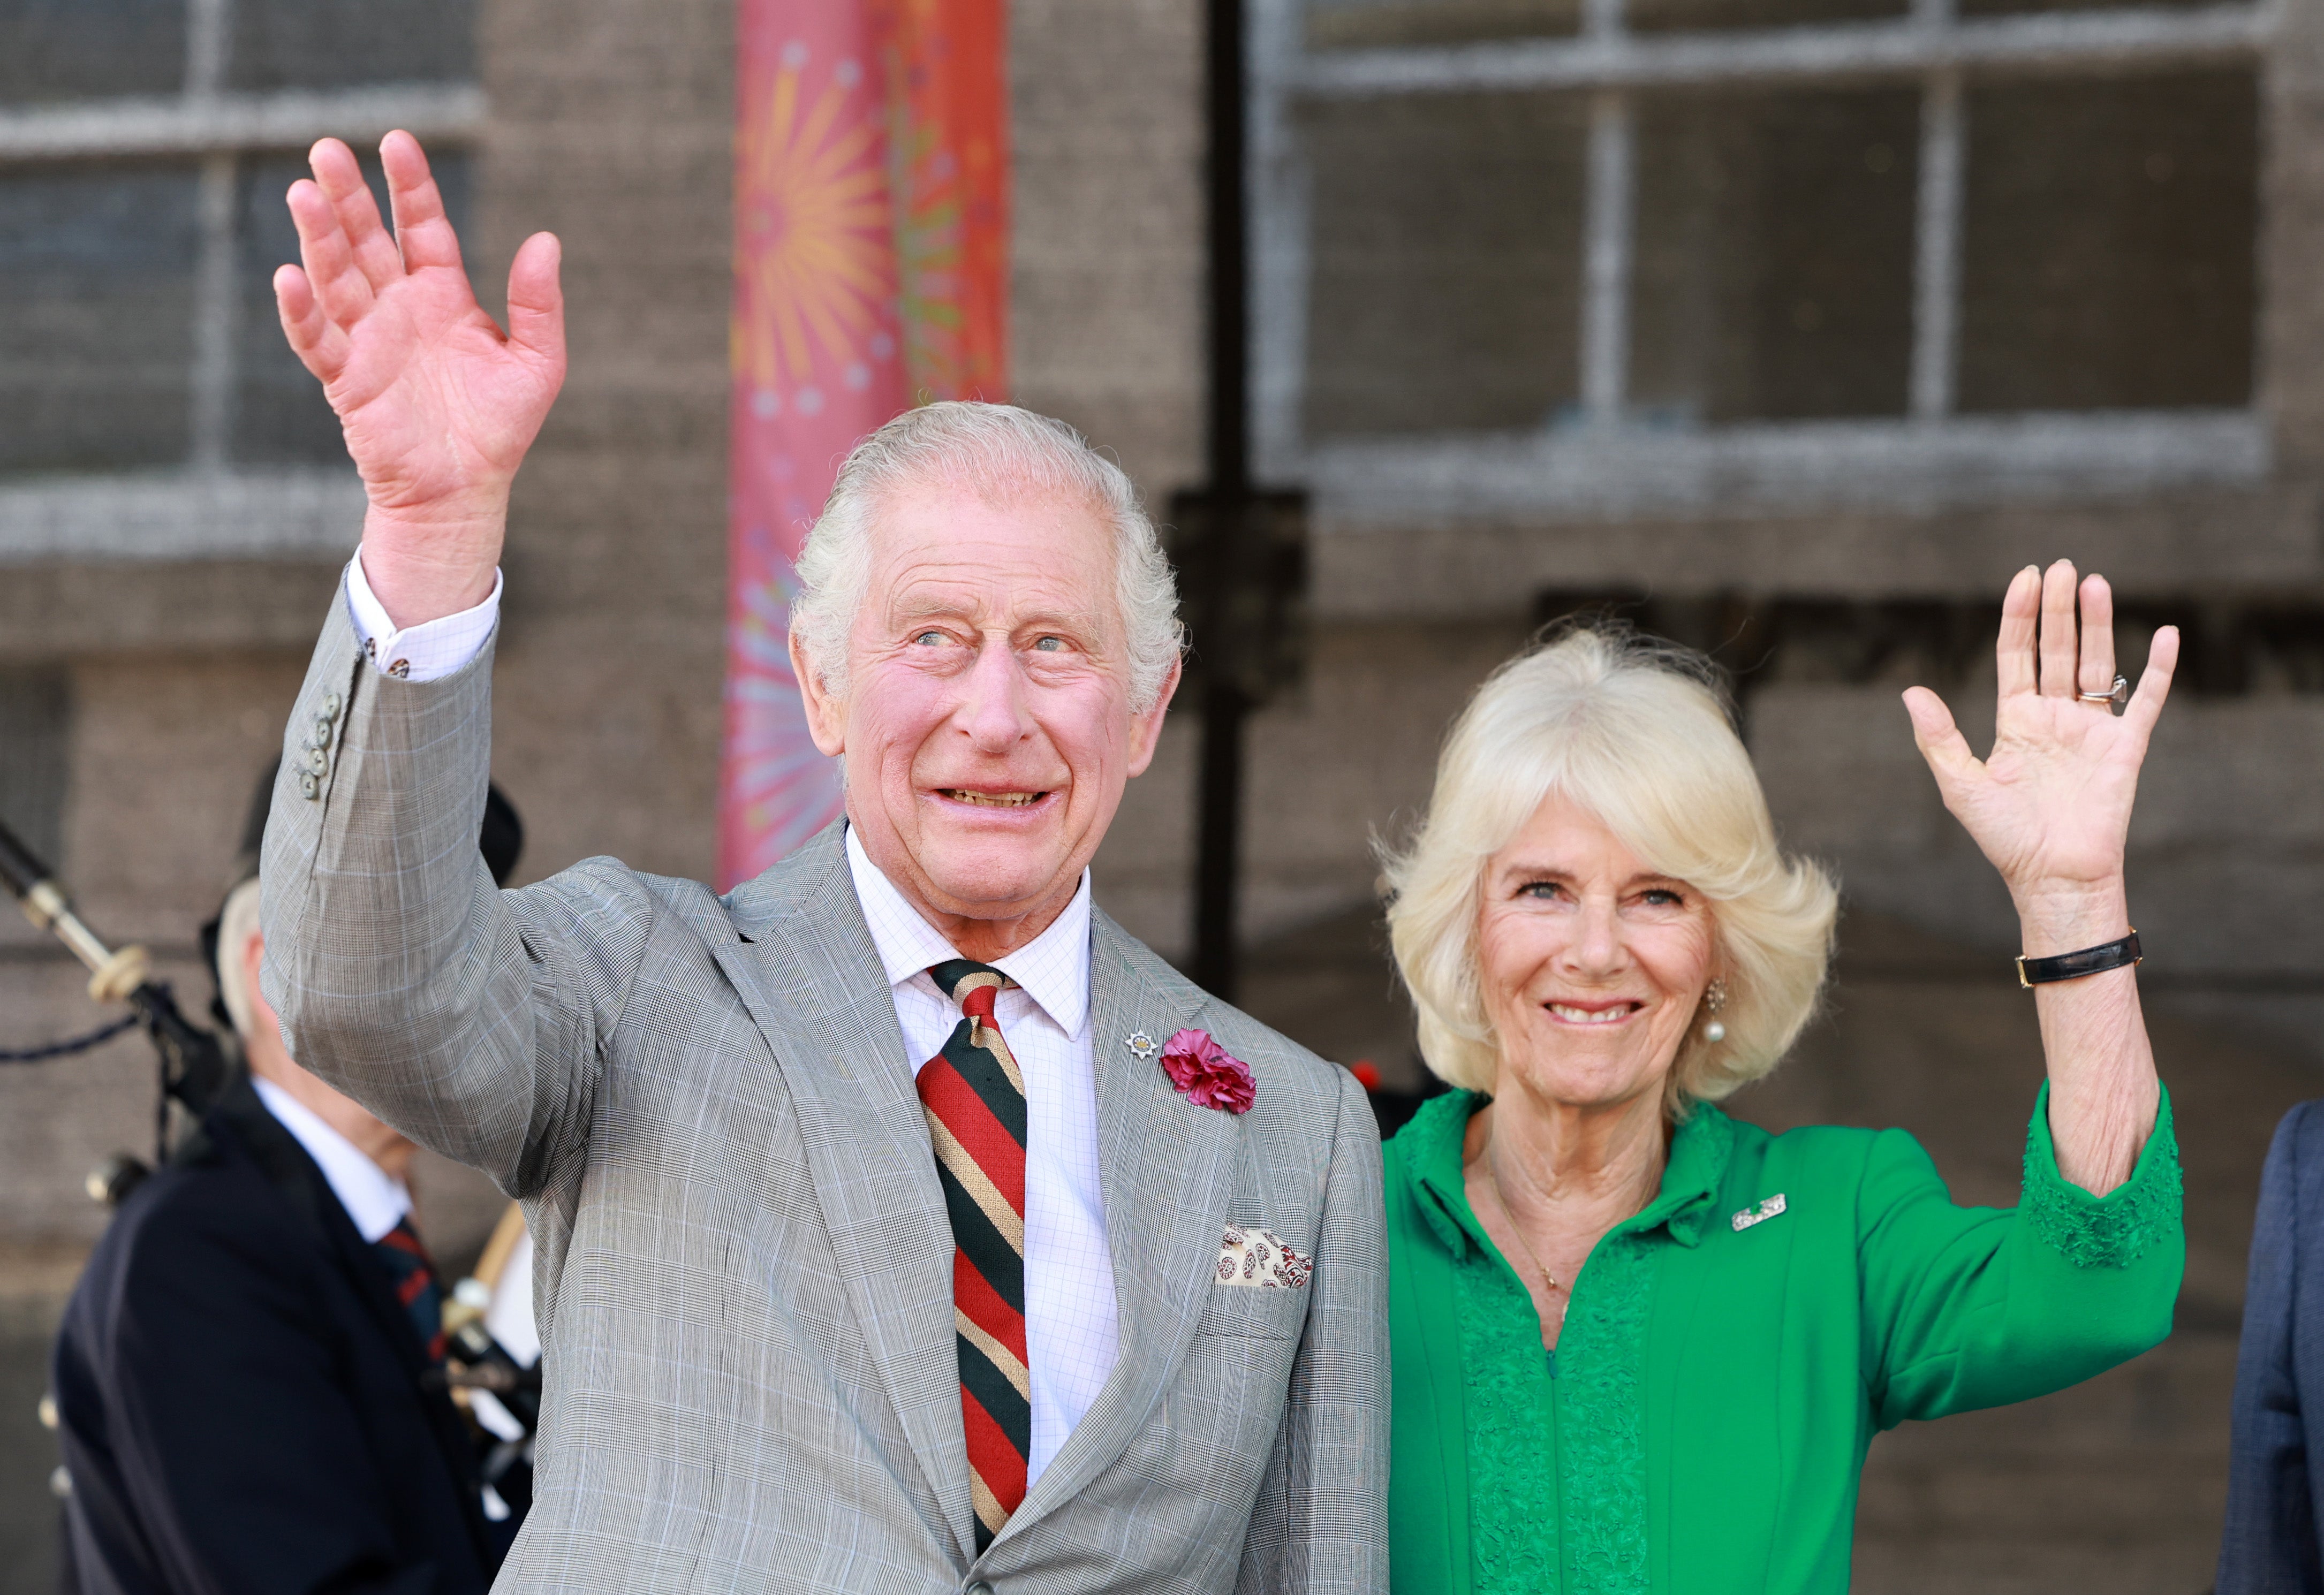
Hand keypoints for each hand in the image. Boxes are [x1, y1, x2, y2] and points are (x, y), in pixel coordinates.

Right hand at [274, 132, 565, 626]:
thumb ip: (539, 304)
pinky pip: (318, 340)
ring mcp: (368, 340)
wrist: (467, 490)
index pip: (422, 227)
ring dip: (319, 239)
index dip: (410, 186)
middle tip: (325, 149)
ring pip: (337, 278)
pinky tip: (289, 275)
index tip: (396, 142)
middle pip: (367, 240)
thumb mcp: (538, 362)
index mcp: (443, 294)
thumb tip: (546, 240)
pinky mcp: (347, 380)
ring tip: (303, 193)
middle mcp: (399, 307)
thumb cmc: (499, 427)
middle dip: (348, 196)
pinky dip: (301, 311)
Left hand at [1903, 561, 2178, 947]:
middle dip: (2058, 609)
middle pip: (2056, 650)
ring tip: (2095, 583)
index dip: (2020, 617)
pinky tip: (2165, 634)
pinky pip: (2144, 700)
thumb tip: (1911, 691)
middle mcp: (2053, 718)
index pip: (2016, 655)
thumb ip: (1940, 737)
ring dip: (2098, 625)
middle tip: (2063, 566)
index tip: (2026, 577)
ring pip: (2095, 664)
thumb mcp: (1961, 785)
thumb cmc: (2005, 837)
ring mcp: (2090, 730)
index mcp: (2015, 721)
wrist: (2052, 876)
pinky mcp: (2125, 748)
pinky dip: (2157, 669)